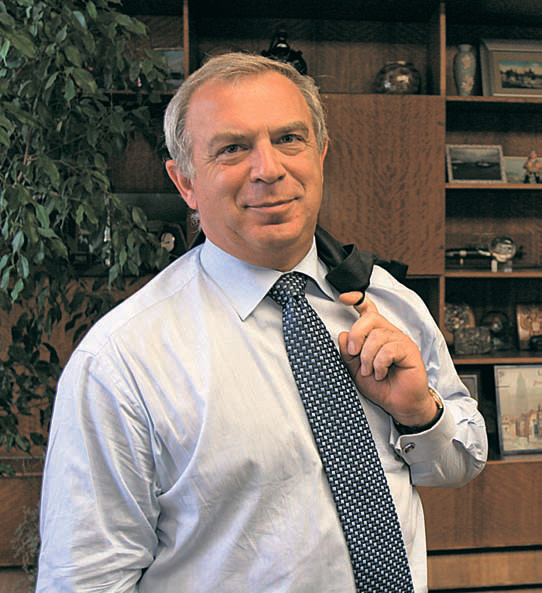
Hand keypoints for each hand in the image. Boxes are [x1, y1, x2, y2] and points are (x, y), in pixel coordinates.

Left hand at [338, 291, 436, 426]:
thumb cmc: (381, 386)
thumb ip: (347, 353)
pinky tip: (380, 374)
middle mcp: (388, 333)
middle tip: (353, 353)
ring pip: (377, 336)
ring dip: (367, 357)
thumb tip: (342, 335)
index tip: (343, 298)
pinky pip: (388, 350)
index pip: (368, 309)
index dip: (356, 299)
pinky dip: (379, 364)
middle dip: (357, 335)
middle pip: (370, 318)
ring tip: (369, 371)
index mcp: (375, 334)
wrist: (399, 404)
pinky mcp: (409, 351)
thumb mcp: (355, 370)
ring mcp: (400, 340)